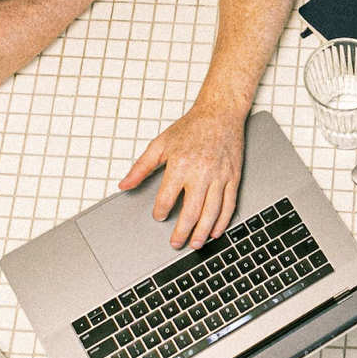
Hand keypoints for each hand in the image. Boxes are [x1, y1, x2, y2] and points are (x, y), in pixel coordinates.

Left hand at [117, 106, 245, 248]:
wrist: (220, 113)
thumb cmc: (191, 127)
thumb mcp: (160, 144)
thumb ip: (141, 167)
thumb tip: (124, 184)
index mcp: (180, 165)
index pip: (167, 198)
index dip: (160, 211)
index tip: (159, 216)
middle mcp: (201, 173)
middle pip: (190, 211)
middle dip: (182, 232)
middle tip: (175, 243)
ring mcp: (219, 176)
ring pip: (211, 212)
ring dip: (202, 232)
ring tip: (195, 244)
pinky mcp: (233, 177)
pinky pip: (229, 204)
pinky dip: (222, 221)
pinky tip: (215, 231)